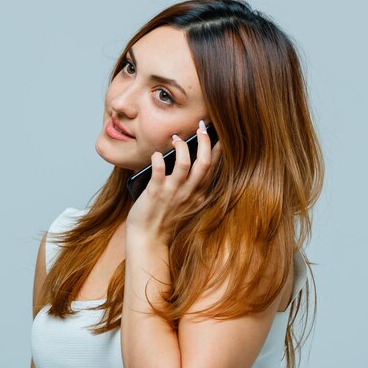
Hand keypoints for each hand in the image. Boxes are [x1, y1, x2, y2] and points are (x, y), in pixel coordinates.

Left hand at [126, 119, 221, 244]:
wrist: (148, 239)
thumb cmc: (163, 219)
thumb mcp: (184, 204)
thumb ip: (189, 186)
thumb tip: (186, 160)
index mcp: (199, 195)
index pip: (213, 169)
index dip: (217, 150)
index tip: (218, 135)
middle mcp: (189, 193)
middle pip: (204, 163)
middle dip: (205, 141)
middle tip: (201, 127)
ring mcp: (173, 193)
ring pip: (184, 164)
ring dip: (181, 147)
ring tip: (176, 139)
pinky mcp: (155, 193)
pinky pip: (159, 170)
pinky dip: (158, 159)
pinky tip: (156, 154)